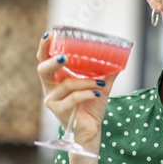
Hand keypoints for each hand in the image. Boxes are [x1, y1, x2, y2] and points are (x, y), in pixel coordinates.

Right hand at [36, 33, 117, 150]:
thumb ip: (107, 73)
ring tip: (101, 83)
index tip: (50, 33)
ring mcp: (52, 100)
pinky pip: (73, 98)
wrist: (92, 130)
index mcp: (57, 77)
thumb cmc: (92, 107)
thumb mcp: (100, 86)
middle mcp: (50, 87)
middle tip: (65, 57)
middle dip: (53, 61)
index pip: (45, 59)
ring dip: (86, 82)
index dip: (45, 46)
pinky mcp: (59, 111)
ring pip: (66, 84)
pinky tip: (97, 94)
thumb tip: (120, 58)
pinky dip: (87, 94)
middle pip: (42, 69)